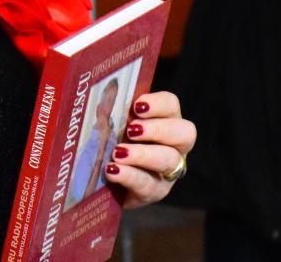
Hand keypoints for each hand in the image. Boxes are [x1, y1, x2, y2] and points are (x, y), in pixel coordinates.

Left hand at [103, 91, 196, 208]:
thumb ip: (109, 108)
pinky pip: (149, 185)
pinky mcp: (155, 192)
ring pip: (170, 160)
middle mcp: (174, 144)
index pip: (171, 105)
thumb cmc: (107, 142)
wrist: (100, 182)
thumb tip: (97, 88)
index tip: (137, 105)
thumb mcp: (109, 123)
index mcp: (164, 120)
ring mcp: (168, 171)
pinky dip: (130, 176)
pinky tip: (112, 171)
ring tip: (119, 153)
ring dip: (144, 154)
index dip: (158, 103)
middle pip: (183, 133)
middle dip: (158, 129)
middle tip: (132, 129)